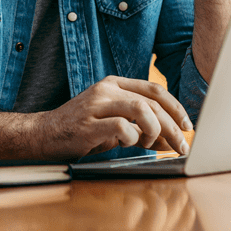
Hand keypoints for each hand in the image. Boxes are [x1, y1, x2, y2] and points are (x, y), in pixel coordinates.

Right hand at [38, 76, 192, 159]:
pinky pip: (122, 127)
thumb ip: (142, 130)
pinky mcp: (88, 124)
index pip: (154, 90)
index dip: (176, 108)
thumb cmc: (81, 132)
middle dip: (172, 126)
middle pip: (152, 102)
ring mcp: (96, 105)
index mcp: (114, 85)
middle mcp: (106, 90)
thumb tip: (171, 140)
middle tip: (181, 145)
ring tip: (152, 144)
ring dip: (155, 129)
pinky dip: (133, 138)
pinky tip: (129, 144)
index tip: (187, 126)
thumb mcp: (115, 127)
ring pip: (141, 109)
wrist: (43, 136)